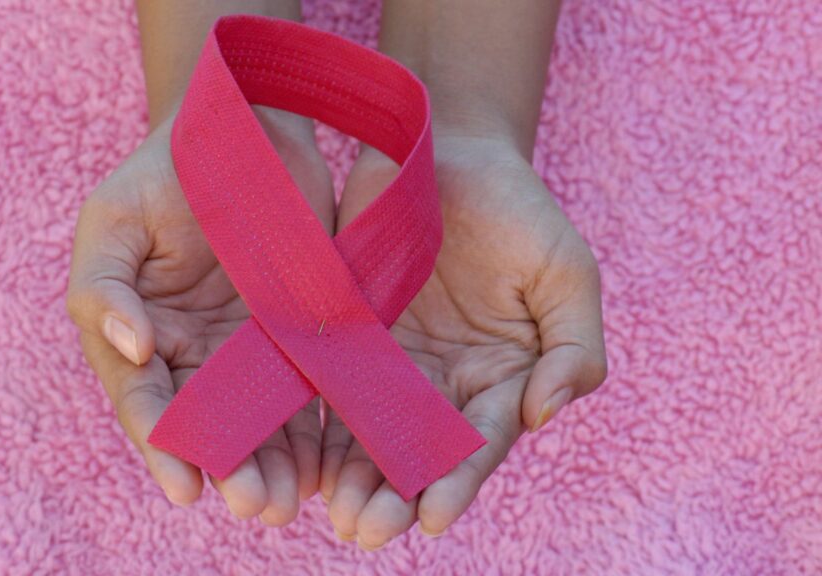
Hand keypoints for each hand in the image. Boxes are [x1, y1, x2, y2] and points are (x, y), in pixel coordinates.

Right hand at [67, 108, 334, 524]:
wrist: (244, 129)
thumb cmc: (164, 173)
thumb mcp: (114, 221)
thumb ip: (106, 288)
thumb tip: (135, 351)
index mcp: (138, 334)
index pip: (146, 401)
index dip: (163, 446)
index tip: (187, 487)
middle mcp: (192, 353)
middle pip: (208, 426)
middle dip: (231, 469)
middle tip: (256, 506)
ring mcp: (247, 348)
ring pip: (260, 421)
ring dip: (275, 465)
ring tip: (292, 502)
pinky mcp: (299, 333)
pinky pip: (306, 389)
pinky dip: (315, 428)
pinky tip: (330, 462)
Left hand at [321, 136, 606, 548]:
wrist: (445, 153)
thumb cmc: (516, 210)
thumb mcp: (564, 271)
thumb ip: (573, 346)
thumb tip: (546, 413)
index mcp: (501, 378)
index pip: (480, 441)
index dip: (459, 480)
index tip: (434, 516)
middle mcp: (443, 384)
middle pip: (418, 453)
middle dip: (395, 496)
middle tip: (367, 531)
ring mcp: (391, 365)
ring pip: (368, 435)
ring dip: (352, 479)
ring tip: (335, 516)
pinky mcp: (345, 337)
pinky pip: (327, 388)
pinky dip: (315, 427)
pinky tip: (301, 461)